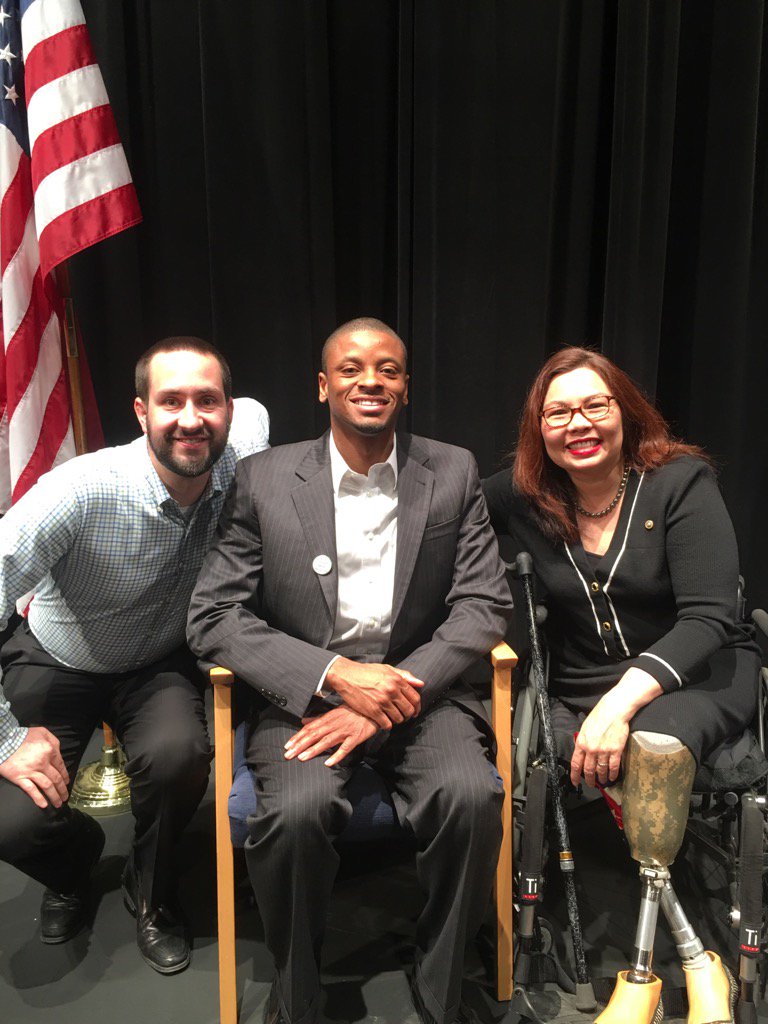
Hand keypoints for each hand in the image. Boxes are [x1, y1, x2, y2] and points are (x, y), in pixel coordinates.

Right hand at [0, 727, 69, 808]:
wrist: (4, 741)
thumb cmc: (23, 736)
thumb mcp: (43, 732)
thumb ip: (54, 742)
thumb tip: (58, 753)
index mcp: (49, 750)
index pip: (61, 766)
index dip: (66, 776)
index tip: (67, 783)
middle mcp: (42, 762)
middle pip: (56, 779)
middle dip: (62, 790)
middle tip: (65, 797)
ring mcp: (31, 771)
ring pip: (47, 786)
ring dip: (54, 796)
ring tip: (58, 803)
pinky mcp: (19, 778)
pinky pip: (31, 790)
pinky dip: (38, 798)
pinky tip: (44, 804)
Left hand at [284, 706, 377, 766]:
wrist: (373, 710)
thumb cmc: (353, 711)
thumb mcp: (334, 712)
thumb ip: (318, 718)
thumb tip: (303, 721)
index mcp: (328, 718)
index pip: (310, 728)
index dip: (298, 737)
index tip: (287, 745)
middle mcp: (334, 724)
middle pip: (314, 735)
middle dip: (300, 745)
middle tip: (288, 755)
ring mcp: (345, 731)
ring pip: (327, 741)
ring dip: (314, 750)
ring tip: (302, 758)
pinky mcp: (355, 738)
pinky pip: (345, 748)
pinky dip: (337, 755)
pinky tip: (328, 763)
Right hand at [324, 658, 423, 728]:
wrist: (346, 676)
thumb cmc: (367, 672)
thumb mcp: (387, 669)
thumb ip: (405, 676)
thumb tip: (421, 684)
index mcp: (397, 680)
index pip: (415, 698)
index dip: (417, 707)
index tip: (415, 711)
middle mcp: (392, 690)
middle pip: (409, 710)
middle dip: (409, 715)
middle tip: (405, 717)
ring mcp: (382, 701)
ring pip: (399, 718)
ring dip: (398, 721)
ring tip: (393, 718)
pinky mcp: (373, 711)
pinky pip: (387, 724)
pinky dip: (387, 725)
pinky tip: (384, 722)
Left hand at [570, 666, 662, 787]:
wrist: (614, 710)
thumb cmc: (599, 716)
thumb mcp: (584, 728)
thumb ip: (582, 741)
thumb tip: (581, 752)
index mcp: (582, 742)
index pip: (576, 763)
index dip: (575, 775)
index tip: (575, 782)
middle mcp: (591, 749)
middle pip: (588, 770)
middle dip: (589, 780)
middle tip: (590, 784)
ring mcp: (604, 751)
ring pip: (601, 770)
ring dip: (601, 778)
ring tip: (602, 781)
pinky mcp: (616, 750)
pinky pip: (613, 767)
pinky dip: (613, 774)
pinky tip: (612, 777)